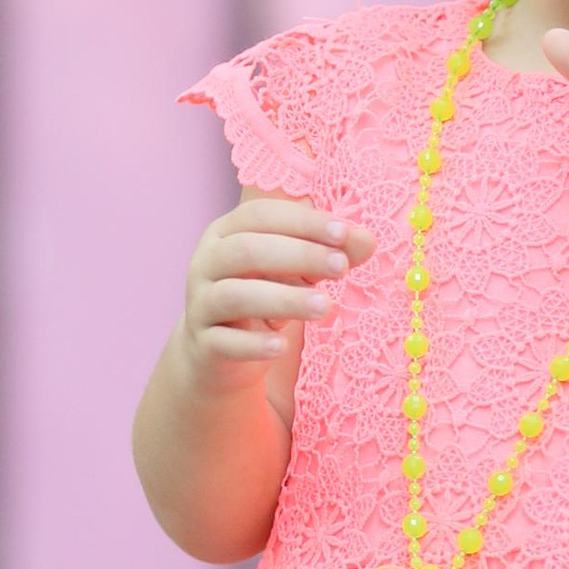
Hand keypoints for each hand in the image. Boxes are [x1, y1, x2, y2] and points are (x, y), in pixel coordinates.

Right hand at [181, 196, 372, 383]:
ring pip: (234, 295)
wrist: (221, 353)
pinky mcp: (204, 344)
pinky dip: (253, 344)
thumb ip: (332, 252)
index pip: (261, 215)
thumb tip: (367, 240)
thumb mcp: (301, 272)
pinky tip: (283, 346)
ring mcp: (201, 304)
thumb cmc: (267, 297)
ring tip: (326, 305)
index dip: (302, 221)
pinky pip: (224, 342)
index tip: (343, 232)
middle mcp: (206, 263)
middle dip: (298, 254)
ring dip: (283, 298)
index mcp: (227, 232)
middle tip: (342, 267)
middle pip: (246, 250)